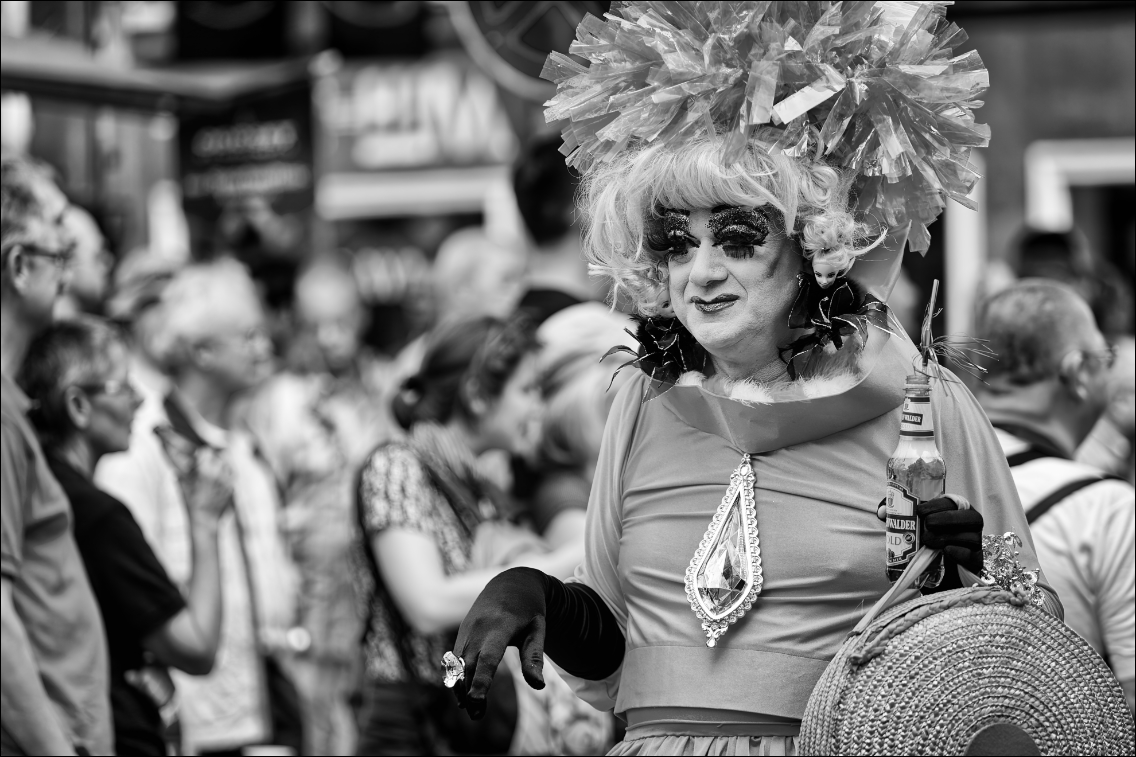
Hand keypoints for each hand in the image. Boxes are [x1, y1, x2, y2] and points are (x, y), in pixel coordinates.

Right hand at [182, 447, 233, 523]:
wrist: (205, 520)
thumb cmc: (191, 503)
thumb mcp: (183, 487)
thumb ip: (182, 474)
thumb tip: (177, 467)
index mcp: (205, 472)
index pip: (207, 452)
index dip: (202, 453)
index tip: (199, 456)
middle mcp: (218, 474)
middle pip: (220, 456)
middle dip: (213, 457)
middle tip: (207, 462)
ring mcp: (227, 481)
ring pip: (228, 464)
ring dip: (221, 465)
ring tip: (214, 470)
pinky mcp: (232, 488)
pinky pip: (231, 476)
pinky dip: (226, 475)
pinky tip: (219, 480)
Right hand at [452, 567, 548, 719]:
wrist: (511, 582)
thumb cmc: (529, 610)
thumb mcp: (539, 630)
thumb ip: (534, 657)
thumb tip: (538, 686)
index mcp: (500, 626)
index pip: (488, 657)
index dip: (481, 680)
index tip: (476, 700)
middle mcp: (479, 627)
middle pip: (470, 665)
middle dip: (470, 691)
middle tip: (477, 716)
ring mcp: (467, 629)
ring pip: (458, 663)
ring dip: (461, 687)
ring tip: (471, 709)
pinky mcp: (462, 631)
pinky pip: (455, 657)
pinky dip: (457, 676)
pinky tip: (463, 693)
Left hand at [917, 494, 982, 573]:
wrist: (937, 565)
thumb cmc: (929, 537)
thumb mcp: (921, 524)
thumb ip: (911, 516)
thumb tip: (892, 512)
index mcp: (959, 509)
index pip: (954, 503)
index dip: (937, 505)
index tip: (920, 511)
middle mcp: (972, 524)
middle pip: (970, 518)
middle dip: (947, 519)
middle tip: (928, 524)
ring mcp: (976, 543)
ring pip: (971, 537)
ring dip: (948, 537)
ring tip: (928, 541)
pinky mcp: (975, 561)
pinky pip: (972, 556)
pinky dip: (959, 553)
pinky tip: (946, 550)